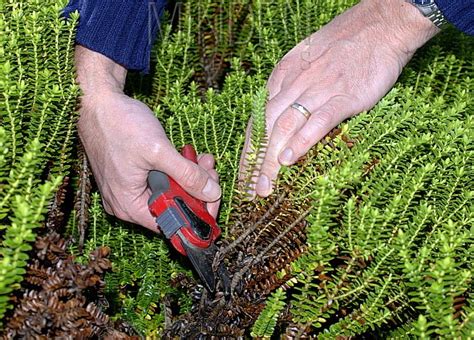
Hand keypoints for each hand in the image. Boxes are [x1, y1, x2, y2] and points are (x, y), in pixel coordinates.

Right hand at [75, 46, 220, 229]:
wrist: (96, 102)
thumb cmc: (120, 124)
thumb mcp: (159, 151)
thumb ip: (187, 175)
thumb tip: (212, 193)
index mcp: (130, 206)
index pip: (172, 224)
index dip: (198, 213)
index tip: (214, 196)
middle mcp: (127, 204)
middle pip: (173, 207)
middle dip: (196, 189)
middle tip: (210, 169)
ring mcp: (128, 190)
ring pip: (169, 192)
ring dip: (189, 177)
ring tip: (201, 158)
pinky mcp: (132, 177)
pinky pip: (160, 181)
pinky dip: (176, 170)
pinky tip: (188, 155)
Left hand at [242, 0, 438, 196]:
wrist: (381, 24)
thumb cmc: (346, 44)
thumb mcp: (307, 60)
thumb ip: (291, 86)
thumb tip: (280, 113)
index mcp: (283, 76)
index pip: (258, 119)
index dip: (249, 149)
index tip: (245, 174)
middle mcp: (295, 84)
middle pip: (266, 127)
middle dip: (255, 162)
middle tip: (251, 190)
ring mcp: (319, 90)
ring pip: (285, 127)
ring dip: (271, 159)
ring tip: (265, 185)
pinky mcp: (344, 96)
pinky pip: (318, 121)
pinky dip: (302, 141)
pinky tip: (290, 159)